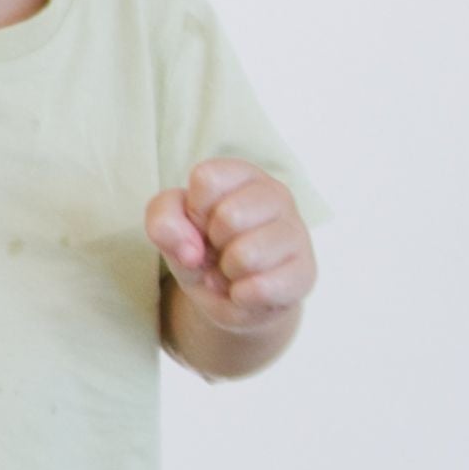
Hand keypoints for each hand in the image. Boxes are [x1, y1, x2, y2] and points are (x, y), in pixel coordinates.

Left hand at [145, 159, 314, 332]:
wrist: (232, 295)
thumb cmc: (202, 248)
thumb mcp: (170, 229)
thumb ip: (162, 221)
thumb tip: (191, 250)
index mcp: (241, 174)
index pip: (207, 178)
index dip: (194, 209)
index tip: (201, 221)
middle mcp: (276, 194)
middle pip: (229, 217)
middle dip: (212, 243)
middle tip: (220, 248)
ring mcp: (297, 232)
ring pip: (247, 255)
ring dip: (227, 271)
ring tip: (233, 268)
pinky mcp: (306, 272)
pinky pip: (262, 288)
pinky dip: (242, 296)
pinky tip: (247, 289)